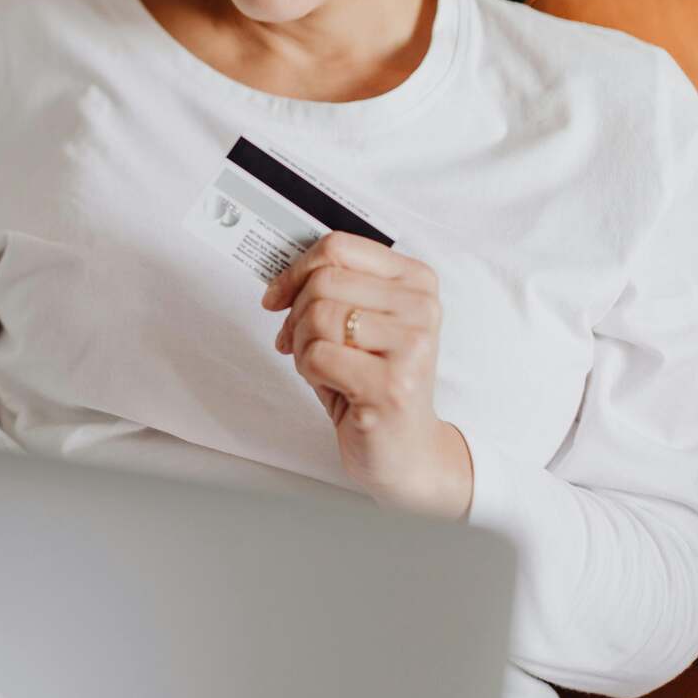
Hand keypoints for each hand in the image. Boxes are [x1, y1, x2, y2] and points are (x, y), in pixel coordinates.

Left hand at [259, 231, 472, 519]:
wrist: (407, 451)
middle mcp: (421, 308)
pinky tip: (331, 385)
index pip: (339, 246)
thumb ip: (333, 289)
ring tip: (321, 366)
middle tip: (297, 342)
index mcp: (416, 281)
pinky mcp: (392, 384)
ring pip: (319, 315)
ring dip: (302, 345)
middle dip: (295, 314)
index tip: (277, 295)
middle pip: (324, 281)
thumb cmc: (376, 384)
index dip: (296, 269)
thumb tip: (280, 276)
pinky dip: (309, 370)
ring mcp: (411, 346)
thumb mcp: (360, 324)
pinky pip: (318, 356)